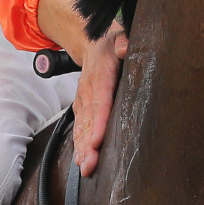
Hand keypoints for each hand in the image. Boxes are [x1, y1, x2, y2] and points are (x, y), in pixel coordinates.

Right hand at [36, 0, 128, 177]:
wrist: (90, 44)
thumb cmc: (110, 44)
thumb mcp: (119, 37)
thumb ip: (123, 42)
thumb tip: (125, 49)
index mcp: (100, 76)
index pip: (101, 102)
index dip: (99, 122)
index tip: (98, 141)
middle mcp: (88, 91)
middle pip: (88, 121)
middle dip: (88, 145)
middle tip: (91, 165)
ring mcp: (82, 100)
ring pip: (81, 127)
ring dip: (82, 149)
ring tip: (85, 168)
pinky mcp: (81, 107)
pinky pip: (78, 128)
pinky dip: (78, 145)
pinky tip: (80, 161)